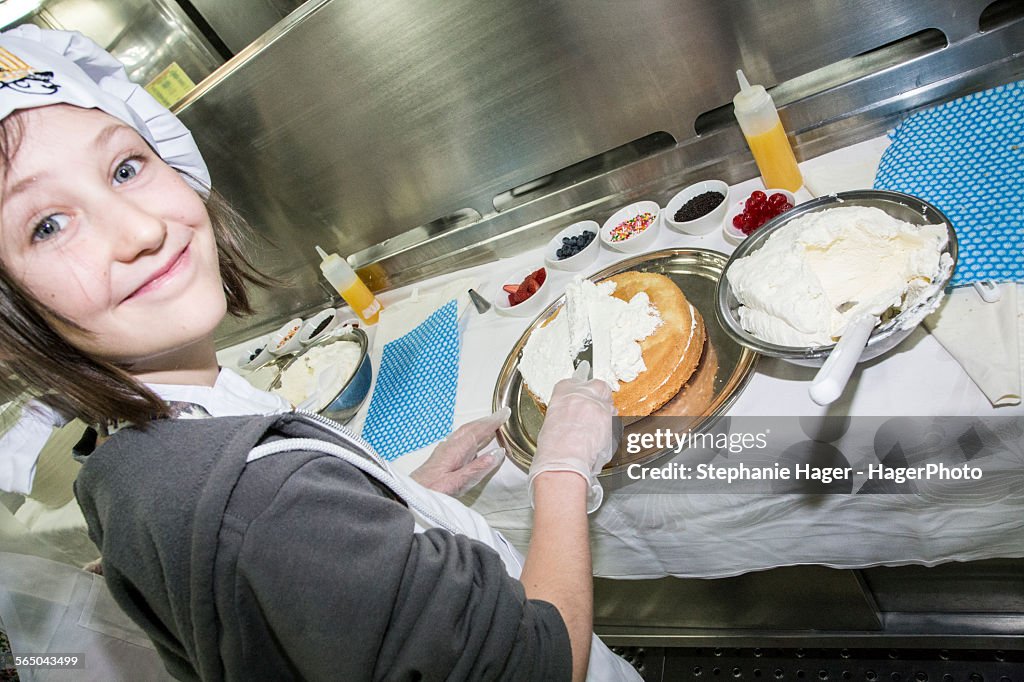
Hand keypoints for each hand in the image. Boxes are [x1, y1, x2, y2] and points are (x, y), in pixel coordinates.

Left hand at [411, 408, 509, 495]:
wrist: (408, 495)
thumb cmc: (432, 491)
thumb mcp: (458, 483)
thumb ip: (478, 468)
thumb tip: (498, 452)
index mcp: (456, 449)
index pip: (478, 431)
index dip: (492, 422)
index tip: (505, 412)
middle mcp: (450, 446)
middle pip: (470, 428)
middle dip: (486, 420)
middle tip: (501, 414)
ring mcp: (444, 450)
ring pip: (464, 432)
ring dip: (478, 426)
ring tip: (490, 424)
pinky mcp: (440, 457)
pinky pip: (459, 439)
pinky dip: (470, 434)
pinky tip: (471, 440)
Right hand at [528, 362, 615, 512]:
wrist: (564, 461)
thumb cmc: (553, 448)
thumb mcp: (552, 420)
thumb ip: (565, 411)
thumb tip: (573, 415)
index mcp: (563, 391)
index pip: (577, 381)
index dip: (581, 391)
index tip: (581, 398)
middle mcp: (583, 394)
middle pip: (599, 385)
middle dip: (600, 395)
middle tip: (595, 409)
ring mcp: (599, 406)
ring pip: (610, 404)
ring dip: (606, 414)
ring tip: (596, 430)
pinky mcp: (611, 420)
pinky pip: (614, 422)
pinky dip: (610, 429)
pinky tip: (600, 440)